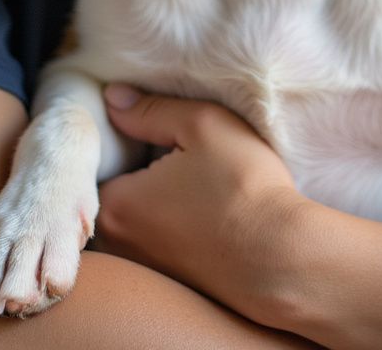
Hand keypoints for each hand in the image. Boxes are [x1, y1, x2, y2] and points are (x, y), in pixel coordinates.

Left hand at [95, 85, 305, 321]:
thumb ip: (150, 110)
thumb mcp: (201, 125)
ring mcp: (144, 270)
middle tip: (177, 153)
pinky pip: (157, 242)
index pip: (98, 163)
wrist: (283, 257)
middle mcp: (118, 245)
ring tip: (193, 182)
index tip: (154, 132)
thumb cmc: (242, 187)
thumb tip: (112, 97)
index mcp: (115, 205)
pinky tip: (203, 211)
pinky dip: (171, 225)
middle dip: (137, 171)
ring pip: (135, 219)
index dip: (126, 141)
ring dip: (155, 200)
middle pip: (114, 191)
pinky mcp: (170, 284)